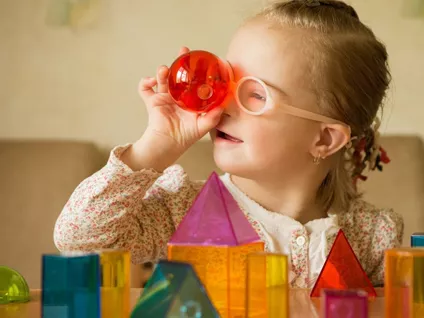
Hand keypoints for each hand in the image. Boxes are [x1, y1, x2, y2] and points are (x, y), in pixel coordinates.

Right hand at [121, 47, 223, 171]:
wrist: (168, 144)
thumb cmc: (186, 136)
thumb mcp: (204, 125)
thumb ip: (214, 115)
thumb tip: (223, 105)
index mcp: (190, 99)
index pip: (194, 79)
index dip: (197, 69)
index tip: (202, 59)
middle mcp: (178, 96)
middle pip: (178, 74)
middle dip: (180, 61)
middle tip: (183, 52)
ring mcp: (164, 97)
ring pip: (162, 79)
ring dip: (162, 72)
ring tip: (164, 70)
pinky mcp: (152, 102)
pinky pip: (145, 89)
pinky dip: (144, 83)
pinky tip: (150, 81)